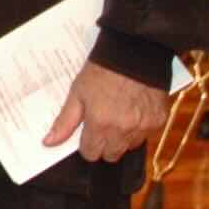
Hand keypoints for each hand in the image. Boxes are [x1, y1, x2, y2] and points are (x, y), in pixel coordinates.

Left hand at [42, 57, 168, 162]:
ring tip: (118, 116)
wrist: (134, 53)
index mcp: (100, 123)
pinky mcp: (159, 120)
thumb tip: (49, 143)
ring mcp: (143, 126)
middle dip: (104, 145)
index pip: (91, 153)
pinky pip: (147, 135)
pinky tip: (133, 111)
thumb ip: (64, 122)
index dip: (86, 145)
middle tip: (102, 125)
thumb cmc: (101, 72)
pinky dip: (139, 128)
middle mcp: (123, 129)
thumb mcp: (77, 94)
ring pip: (130, 146)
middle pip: (112, 155)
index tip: (86, 134)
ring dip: (123, 138)